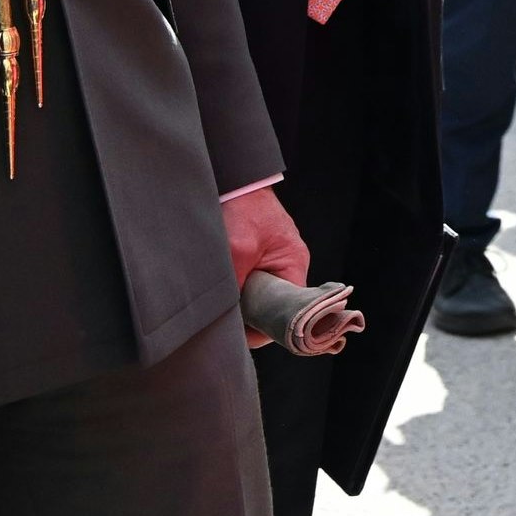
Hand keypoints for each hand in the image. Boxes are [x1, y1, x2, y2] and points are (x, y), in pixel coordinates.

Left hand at [221, 188, 309, 345]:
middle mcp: (290, 263)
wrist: (234, 177)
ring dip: (243, 300)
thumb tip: (227, 319)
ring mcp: (276, 257)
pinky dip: (238, 287)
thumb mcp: (236, 252)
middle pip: (276, 305)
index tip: (241, 339)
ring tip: (221, 304)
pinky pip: (253, 280)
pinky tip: (221, 288)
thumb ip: (235, 288)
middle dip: (252, 316)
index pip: (291, 312)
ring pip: (262, 294)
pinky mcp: (261, 252)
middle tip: (226, 323)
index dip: (268, 329)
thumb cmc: (241, 208)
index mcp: (295, 264)